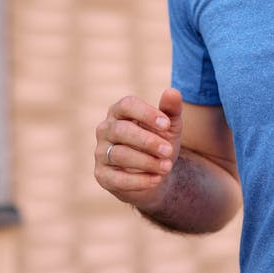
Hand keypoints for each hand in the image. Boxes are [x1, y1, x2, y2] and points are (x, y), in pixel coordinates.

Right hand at [94, 88, 183, 209]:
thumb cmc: (159, 144)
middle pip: (121, 130)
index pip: (127, 105)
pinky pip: (117, 178)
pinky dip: (139, 180)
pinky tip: (157, 179)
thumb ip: (171, 110)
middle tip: (169, 151)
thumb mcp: (169, 127)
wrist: (156, 175)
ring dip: (146, 161)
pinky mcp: (102, 175)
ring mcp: (101, 152)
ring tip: (167, 167)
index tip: (166, 125)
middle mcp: (105, 129)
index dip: (146, 113)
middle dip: (147, 141)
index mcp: (119, 112)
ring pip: (119, 154)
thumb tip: (172, 92)